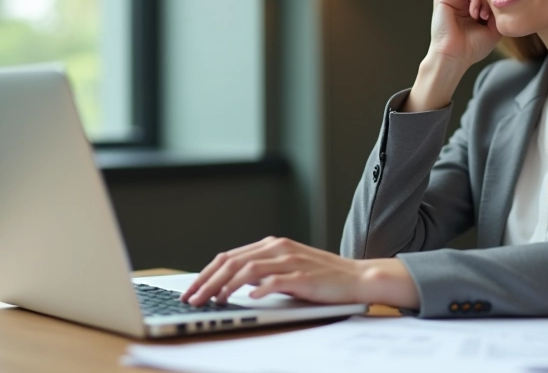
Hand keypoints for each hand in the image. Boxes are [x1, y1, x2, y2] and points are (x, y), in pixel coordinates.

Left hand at [179, 236, 418, 307]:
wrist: (356, 278)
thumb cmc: (321, 277)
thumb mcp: (286, 269)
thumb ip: (262, 271)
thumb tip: (232, 281)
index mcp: (272, 245)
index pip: (229, 257)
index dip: (206, 274)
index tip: (191, 291)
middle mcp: (278, 248)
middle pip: (232, 261)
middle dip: (208, 282)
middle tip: (193, 299)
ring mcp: (290, 260)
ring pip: (247, 269)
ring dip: (225, 287)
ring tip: (213, 302)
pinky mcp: (303, 275)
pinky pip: (275, 280)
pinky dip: (258, 289)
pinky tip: (247, 299)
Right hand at [428, 0, 502, 68]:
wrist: (454, 57)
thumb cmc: (471, 48)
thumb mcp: (493, 28)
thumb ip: (498, 12)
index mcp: (468, 7)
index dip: (493, 1)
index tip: (494, 18)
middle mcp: (458, 1)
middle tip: (487, 17)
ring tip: (481, 15)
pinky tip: (474, 12)